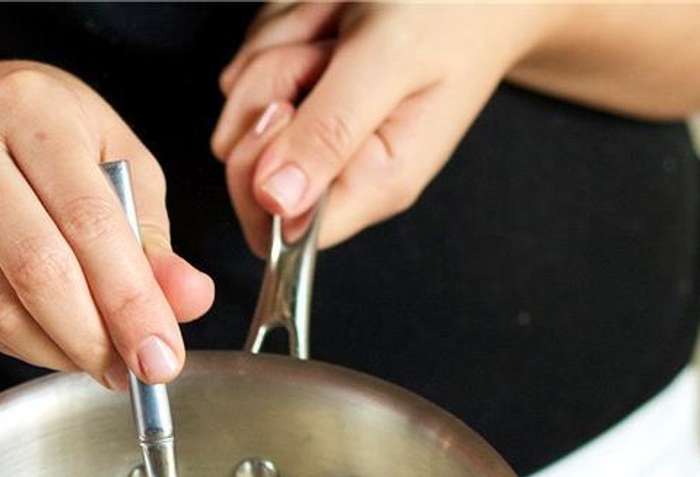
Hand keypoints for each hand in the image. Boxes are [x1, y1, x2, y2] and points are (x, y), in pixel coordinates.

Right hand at [0, 57, 213, 389]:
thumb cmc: (38, 134)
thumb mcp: (110, 155)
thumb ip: (150, 231)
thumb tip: (190, 299)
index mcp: (31, 112)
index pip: (89, 221)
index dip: (131, 299)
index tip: (164, 354)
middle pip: (38, 269)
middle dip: (97, 337)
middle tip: (137, 372)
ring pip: (2, 307)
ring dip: (63, 353)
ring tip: (106, 365)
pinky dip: (31, 348)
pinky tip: (64, 348)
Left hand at [211, 3, 552, 254]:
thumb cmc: (457, 11)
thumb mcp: (393, 61)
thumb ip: (333, 130)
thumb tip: (276, 202)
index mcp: (372, 183)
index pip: (276, 231)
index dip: (257, 175)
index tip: (284, 111)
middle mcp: (340, 166)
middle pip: (245, 160)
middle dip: (270, 89)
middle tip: (330, 53)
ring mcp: (315, 128)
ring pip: (242, 103)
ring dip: (284, 46)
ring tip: (346, 25)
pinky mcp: (302, 91)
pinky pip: (252, 61)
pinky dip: (285, 26)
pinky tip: (335, 16)